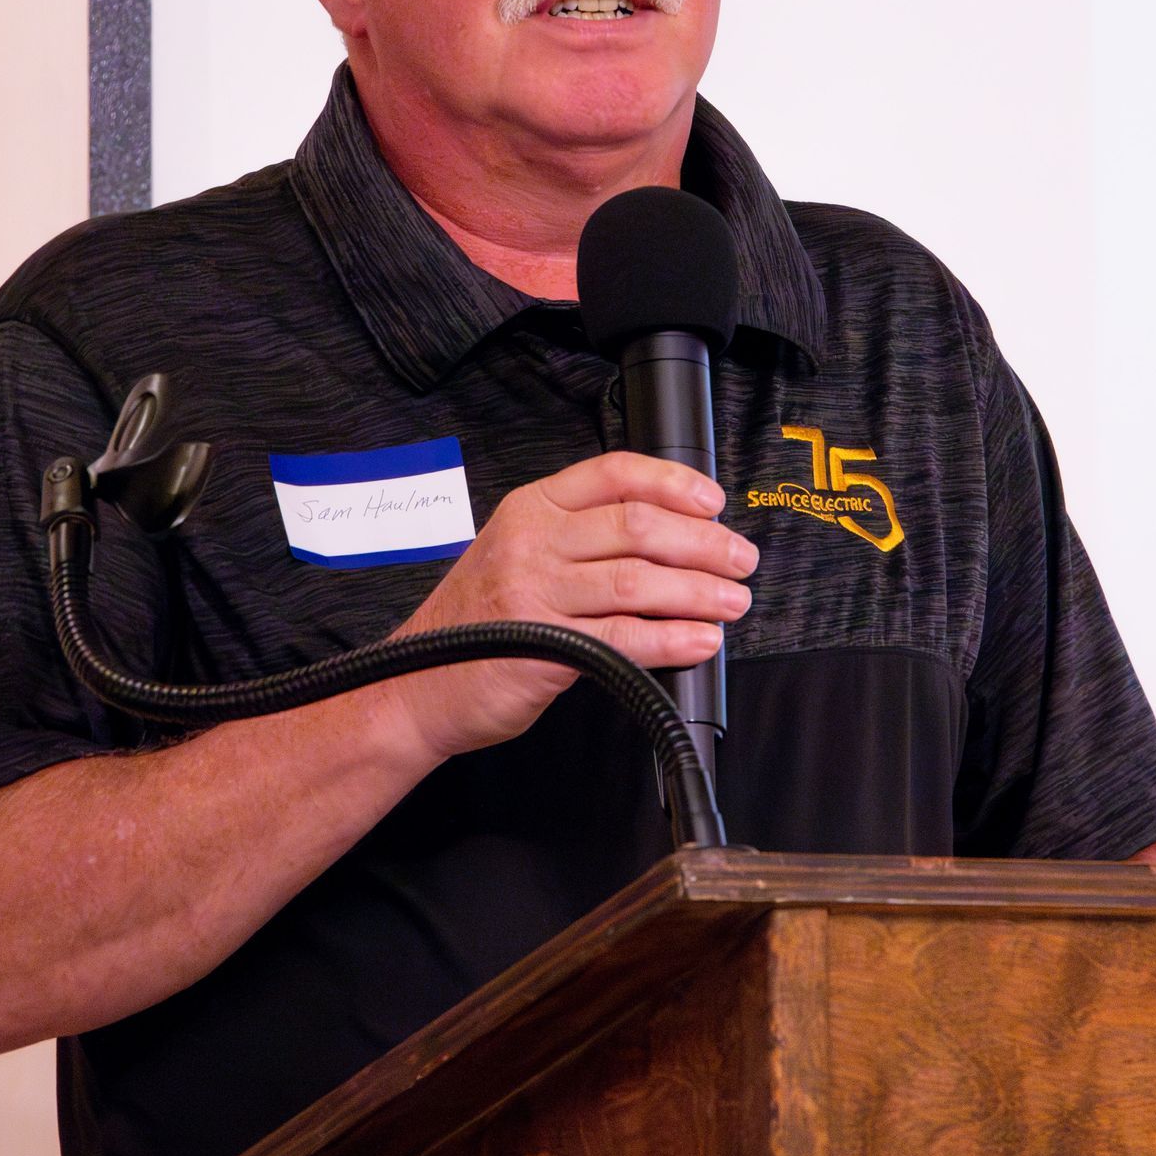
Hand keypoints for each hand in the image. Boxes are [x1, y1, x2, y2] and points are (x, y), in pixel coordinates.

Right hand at [385, 452, 756, 761]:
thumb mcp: (518, 552)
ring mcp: (534, 592)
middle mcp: (532, 541)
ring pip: (637, 581)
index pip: (613, 473)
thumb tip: (672, 537)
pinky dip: (672, 639)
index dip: (673, 482)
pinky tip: (700, 641)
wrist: (415, 683)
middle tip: (740, 559)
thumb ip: (580, 538)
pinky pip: (623, 638)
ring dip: (698, 592)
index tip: (713, 501)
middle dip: (703, 543)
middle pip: (637, 526)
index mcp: (531, 507)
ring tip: (733, 602)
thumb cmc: (478, 621)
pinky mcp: (543, 647)